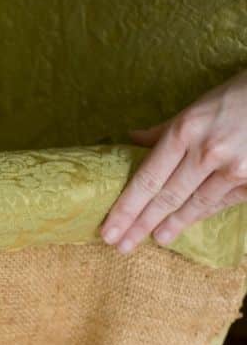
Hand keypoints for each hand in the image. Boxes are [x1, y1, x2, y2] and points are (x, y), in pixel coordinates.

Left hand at [101, 70, 246, 252]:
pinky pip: (222, 202)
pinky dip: (202, 214)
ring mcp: (235, 169)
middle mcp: (208, 152)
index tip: (109, 230)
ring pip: (195, 205)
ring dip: (172, 225)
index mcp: (185, 131)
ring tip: (156, 239)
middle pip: (165, 198)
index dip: (125, 209)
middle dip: (140, 225)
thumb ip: (164, 130)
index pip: (146, 179)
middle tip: (121, 246)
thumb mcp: (195, 107)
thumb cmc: (236, 98)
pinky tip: (187, 224)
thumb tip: (132, 139)